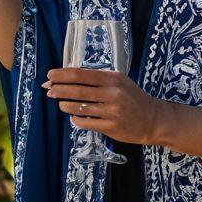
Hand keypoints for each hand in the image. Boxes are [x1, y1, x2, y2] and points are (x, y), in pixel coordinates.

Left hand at [43, 67, 169, 145]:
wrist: (153, 119)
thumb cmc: (132, 97)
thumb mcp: (118, 81)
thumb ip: (98, 78)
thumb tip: (70, 77)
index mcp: (112, 78)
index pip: (81, 74)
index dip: (63, 75)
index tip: (50, 75)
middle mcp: (112, 93)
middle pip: (78, 90)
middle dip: (59, 89)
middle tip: (48, 89)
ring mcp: (112, 111)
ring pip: (80, 107)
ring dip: (65, 105)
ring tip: (59, 103)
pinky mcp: (111, 127)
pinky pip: (87, 123)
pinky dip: (76, 119)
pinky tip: (73, 116)